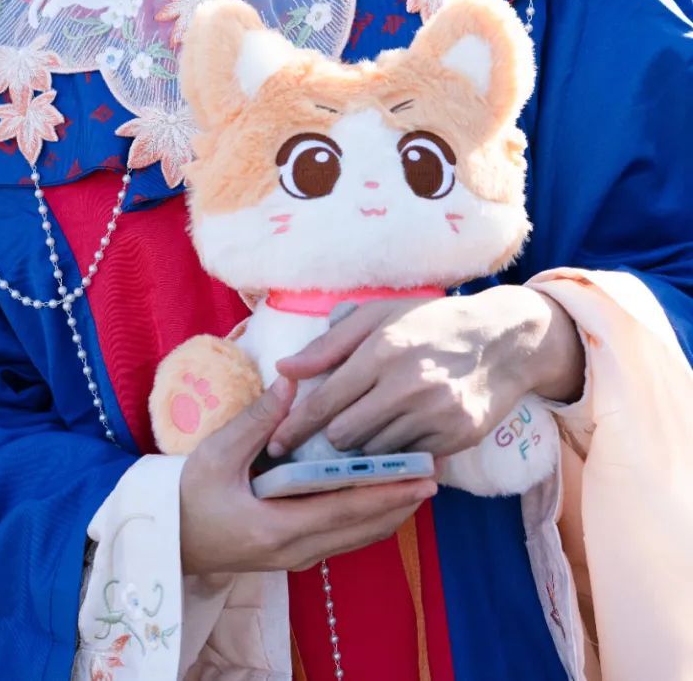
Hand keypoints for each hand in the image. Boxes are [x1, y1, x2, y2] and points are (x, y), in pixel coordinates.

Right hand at [179, 375, 436, 576]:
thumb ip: (258, 419)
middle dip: (400, 502)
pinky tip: (381, 497)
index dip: (387, 493)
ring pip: (357, 537)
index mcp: (278, 528)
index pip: (345, 509)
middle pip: (362, 529)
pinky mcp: (295, 553)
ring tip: (417, 484)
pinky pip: (343, 537)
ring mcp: (297, 557)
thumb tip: (293, 382)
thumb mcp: (217, 453)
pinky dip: (368, 518)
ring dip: (389, 512)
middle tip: (433, 475)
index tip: (422, 478)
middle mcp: (296, 550)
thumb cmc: (189, 495)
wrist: (169, 540)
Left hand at [268, 288, 583, 460]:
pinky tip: (395, 439)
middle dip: (329, 440)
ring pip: (375, 453)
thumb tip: (283, 369)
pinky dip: (397, 454)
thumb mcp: (378, 316)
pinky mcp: (455, 438)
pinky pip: (408, 460)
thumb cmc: (430, 323)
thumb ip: (329, 345)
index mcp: (381, 350)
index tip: (275, 446)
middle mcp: (406, 384)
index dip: (295, 427)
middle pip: (345, 435)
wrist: (501, 342)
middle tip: (321, 441)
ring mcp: (434, 414)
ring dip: (363, 450)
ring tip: (360, 439)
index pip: (325, 401)